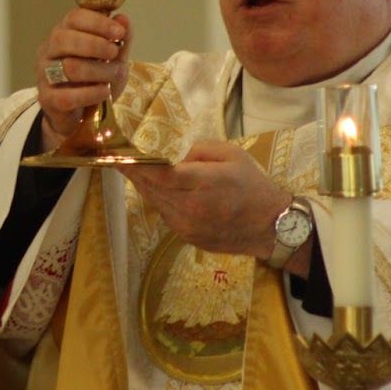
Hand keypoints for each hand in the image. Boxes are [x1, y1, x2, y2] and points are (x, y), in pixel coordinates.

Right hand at [35, 8, 131, 151]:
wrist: (79, 116)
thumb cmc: (94, 81)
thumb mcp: (113, 59)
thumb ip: (119, 39)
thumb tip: (124, 19)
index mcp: (63, 34)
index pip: (73, 18)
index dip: (97, 22)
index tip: (118, 32)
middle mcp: (48, 51)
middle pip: (63, 39)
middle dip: (94, 44)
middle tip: (114, 52)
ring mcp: (44, 75)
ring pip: (68, 67)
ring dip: (98, 71)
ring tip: (114, 75)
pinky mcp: (47, 99)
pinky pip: (68, 95)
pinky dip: (91, 94)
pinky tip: (104, 92)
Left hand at [123, 141, 291, 259]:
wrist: (271, 226)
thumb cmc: (253, 185)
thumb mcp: (232, 154)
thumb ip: (199, 150)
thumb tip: (177, 160)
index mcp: (201, 183)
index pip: (159, 173)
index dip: (136, 165)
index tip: (119, 156)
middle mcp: (189, 208)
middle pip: (151, 189)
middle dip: (134, 174)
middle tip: (119, 160)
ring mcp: (187, 227)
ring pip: (156, 204)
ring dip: (146, 188)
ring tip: (136, 173)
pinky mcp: (188, 238)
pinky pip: (167, 216)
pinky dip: (161, 202)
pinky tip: (162, 192)